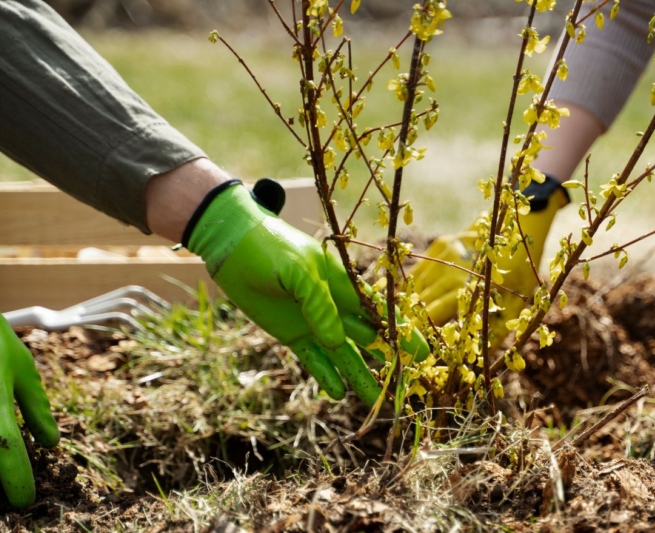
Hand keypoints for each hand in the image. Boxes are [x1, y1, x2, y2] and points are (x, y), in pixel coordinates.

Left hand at [186, 183, 428, 405]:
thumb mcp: (294, 270)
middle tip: (407, 384)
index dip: (401, 331)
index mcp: (343, 285)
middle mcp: (335, 307)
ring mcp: (315, 322)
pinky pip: (314, 360)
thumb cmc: (268, 248)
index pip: (380, 311)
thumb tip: (336, 341)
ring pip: (344, 354)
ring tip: (375, 403)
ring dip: (359, 377)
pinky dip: (326, 376)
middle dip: (389, 359)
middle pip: (369, 337)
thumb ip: (317, 303)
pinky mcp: (293, 334)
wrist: (233, 246)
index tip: (421, 353)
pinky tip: (338, 394)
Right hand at [411, 190, 564, 333]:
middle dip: (410, 320)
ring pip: (416, 283)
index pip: (434, 314)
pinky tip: (405, 299)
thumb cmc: (522, 273)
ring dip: (408, 302)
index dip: (420, 331)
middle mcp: (453, 268)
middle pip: (421, 300)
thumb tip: (476, 358)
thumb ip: (495, 333)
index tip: (411, 345)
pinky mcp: (442, 241)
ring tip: (400, 321)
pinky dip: (411, 284)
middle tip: (401, 338)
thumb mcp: (517, 307)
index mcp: (470, 287)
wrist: (524, 227)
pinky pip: (420, 267)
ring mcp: (444, 252)